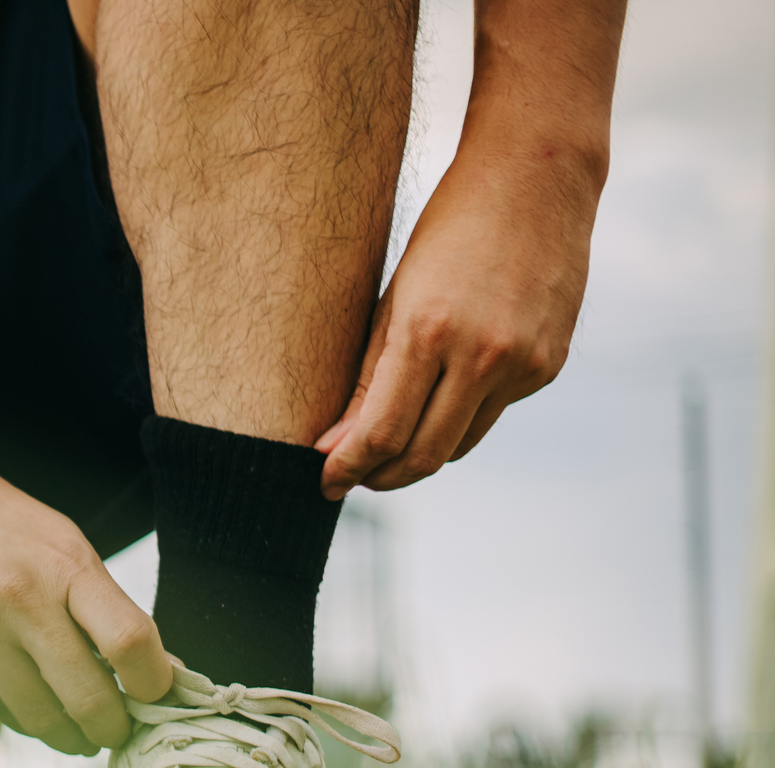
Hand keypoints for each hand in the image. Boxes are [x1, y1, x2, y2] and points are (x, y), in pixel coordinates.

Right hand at [0, 445, 173, 753]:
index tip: (156, 694)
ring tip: (79, 733)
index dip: (154, 682)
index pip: (129, 640)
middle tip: (119, 732)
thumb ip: (101, 602)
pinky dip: (22, 716)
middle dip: (113, 728)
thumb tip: (150, 668)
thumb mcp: (58, 540)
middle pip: (88, 697)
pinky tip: (30, 704)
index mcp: (61, 565)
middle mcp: (16, 600)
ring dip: (69, 736)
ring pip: (39, 719)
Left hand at [315, 146, 596, 498]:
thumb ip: (368, 377)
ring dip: (419, 454)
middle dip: (380, 477)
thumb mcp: (394, 297)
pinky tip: (446, 391)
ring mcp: (524, 364)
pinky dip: (461, 417)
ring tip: (388, 445)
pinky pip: (493, 414)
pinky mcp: (550, 366)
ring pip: (459, 445)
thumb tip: (335, 445)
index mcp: (428, 332)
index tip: (324, 482)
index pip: (380, 433)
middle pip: (422, 456)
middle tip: (352, 477)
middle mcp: (482, 356)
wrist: (537, 179)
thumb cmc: (448, 230)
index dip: (347, 468)